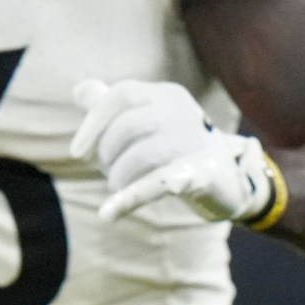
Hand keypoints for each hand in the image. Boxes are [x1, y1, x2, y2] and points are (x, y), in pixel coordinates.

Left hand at [69, 79, 277, 225]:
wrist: (227, 180)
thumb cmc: (174, 148)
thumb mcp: (145, 122)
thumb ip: (110, 106)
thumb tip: (80, 91)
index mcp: (167, 95)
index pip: (122, 95)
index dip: (94, 122)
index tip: (77, 153)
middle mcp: (185, 112)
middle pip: (129, 125)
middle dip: (107, 152)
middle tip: (106, 171)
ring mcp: (198, 142)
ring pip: (143, 154)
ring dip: (119, 176)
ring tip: (116, 187)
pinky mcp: (205, 174)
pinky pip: (161, 184)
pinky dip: (130, 199)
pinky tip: (109, 213)